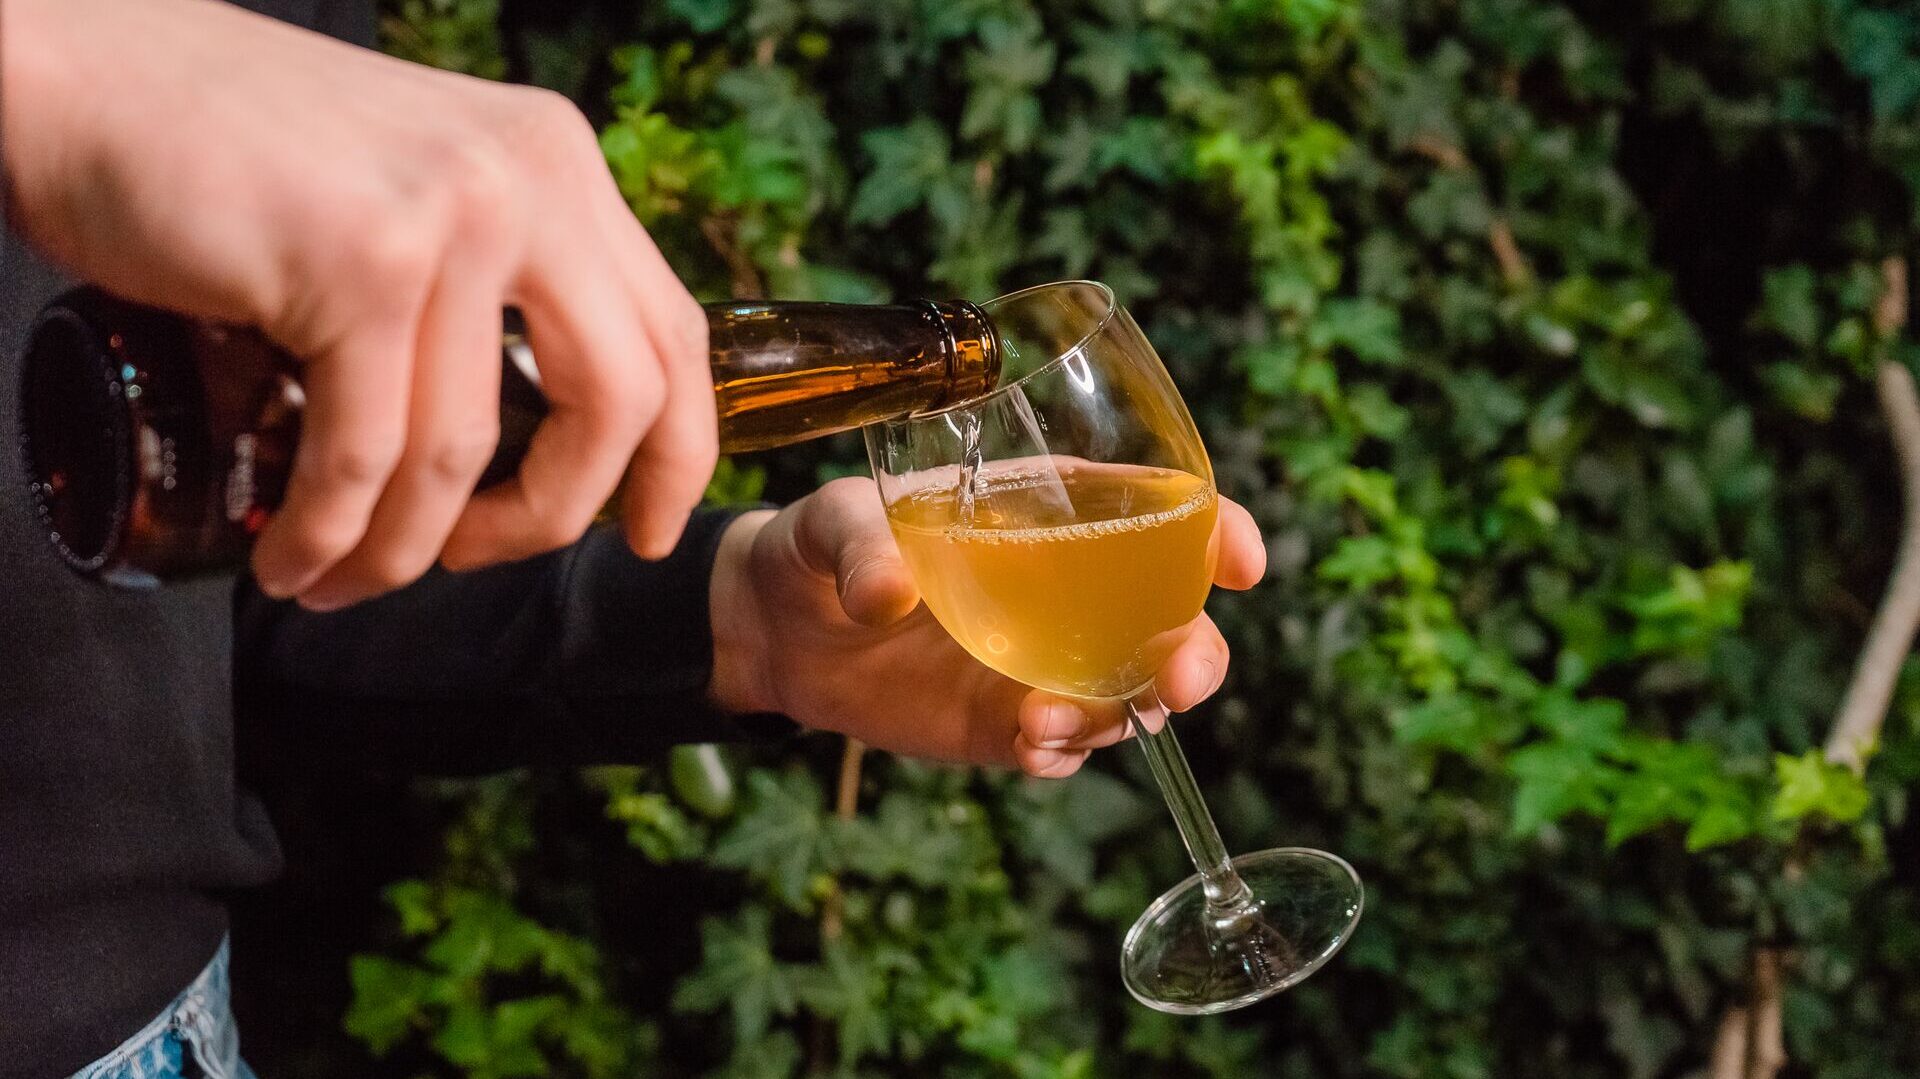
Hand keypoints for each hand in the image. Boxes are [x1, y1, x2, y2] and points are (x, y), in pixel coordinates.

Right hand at [1, 0, 714, 607]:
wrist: (79, 77)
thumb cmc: (231, 155)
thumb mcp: (416, 196)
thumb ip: (493, 284)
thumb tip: (533, 444)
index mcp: (558, 164)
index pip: (673, 333)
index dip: (677, 453)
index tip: (646, 532)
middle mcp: (529, 178)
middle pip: (616, 403)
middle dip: (549, 518)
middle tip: (475, 562)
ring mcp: (452, 216)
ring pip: (466, 450)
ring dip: (403, 549)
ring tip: (342, 578)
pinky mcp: (358, 262)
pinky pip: (366, 454)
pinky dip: (328, 531)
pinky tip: (294, 559)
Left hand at [707, 479, 1266, 777]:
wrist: (779, 631)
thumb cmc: (821, 545)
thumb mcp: (833, 524)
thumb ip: (861, 548)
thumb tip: (888, 593)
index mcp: (1052, 513)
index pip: (1163, 514)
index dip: (1218, 533)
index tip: (1244, 560)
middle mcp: (1070, 592)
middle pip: (1172, 622)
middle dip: (1196, 651)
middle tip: (1178, 674)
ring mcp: (1043, 664)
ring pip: (1129, 695)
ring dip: (1123, 713)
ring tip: (1051, 719)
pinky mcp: (1005, 725)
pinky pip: (1061, 748)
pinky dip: (1059, 751)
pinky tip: (1027, 742)